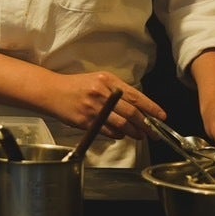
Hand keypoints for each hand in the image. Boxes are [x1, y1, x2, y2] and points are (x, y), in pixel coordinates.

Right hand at [44, 72, 163, 141]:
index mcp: (108, 81)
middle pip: (132, 113)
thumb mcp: (99, 80)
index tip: (162, 116)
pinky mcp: (86, 121)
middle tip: (155, 133)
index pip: (136, 96)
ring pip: (122, 125)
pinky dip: (118, 135)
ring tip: (140, 135)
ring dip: (134, 133)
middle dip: (147, 125)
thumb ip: (117, 90)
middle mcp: (102, 94)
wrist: (52, 91)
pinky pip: (109, 132)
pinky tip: (121, 134)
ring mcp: (94, 109)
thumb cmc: (77, 85)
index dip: (151, 108)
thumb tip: (138, 107)